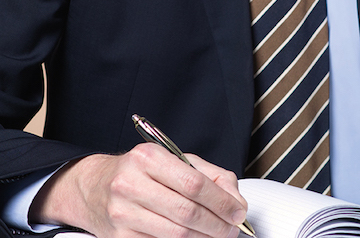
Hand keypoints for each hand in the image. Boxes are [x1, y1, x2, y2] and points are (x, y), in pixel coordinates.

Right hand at [30, 144, 248, 237]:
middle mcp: (131, 183)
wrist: (94, 187)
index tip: (238, 212)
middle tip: (231, 229)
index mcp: (148, 157)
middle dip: (216, 225)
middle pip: (186, 212)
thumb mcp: (173, 160)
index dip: (221, 202)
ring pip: (175, 235)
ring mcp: (123, 213)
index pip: (194, 183)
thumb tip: (235, 199)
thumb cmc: (140, 171)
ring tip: (217, 235)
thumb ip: (208, 174)